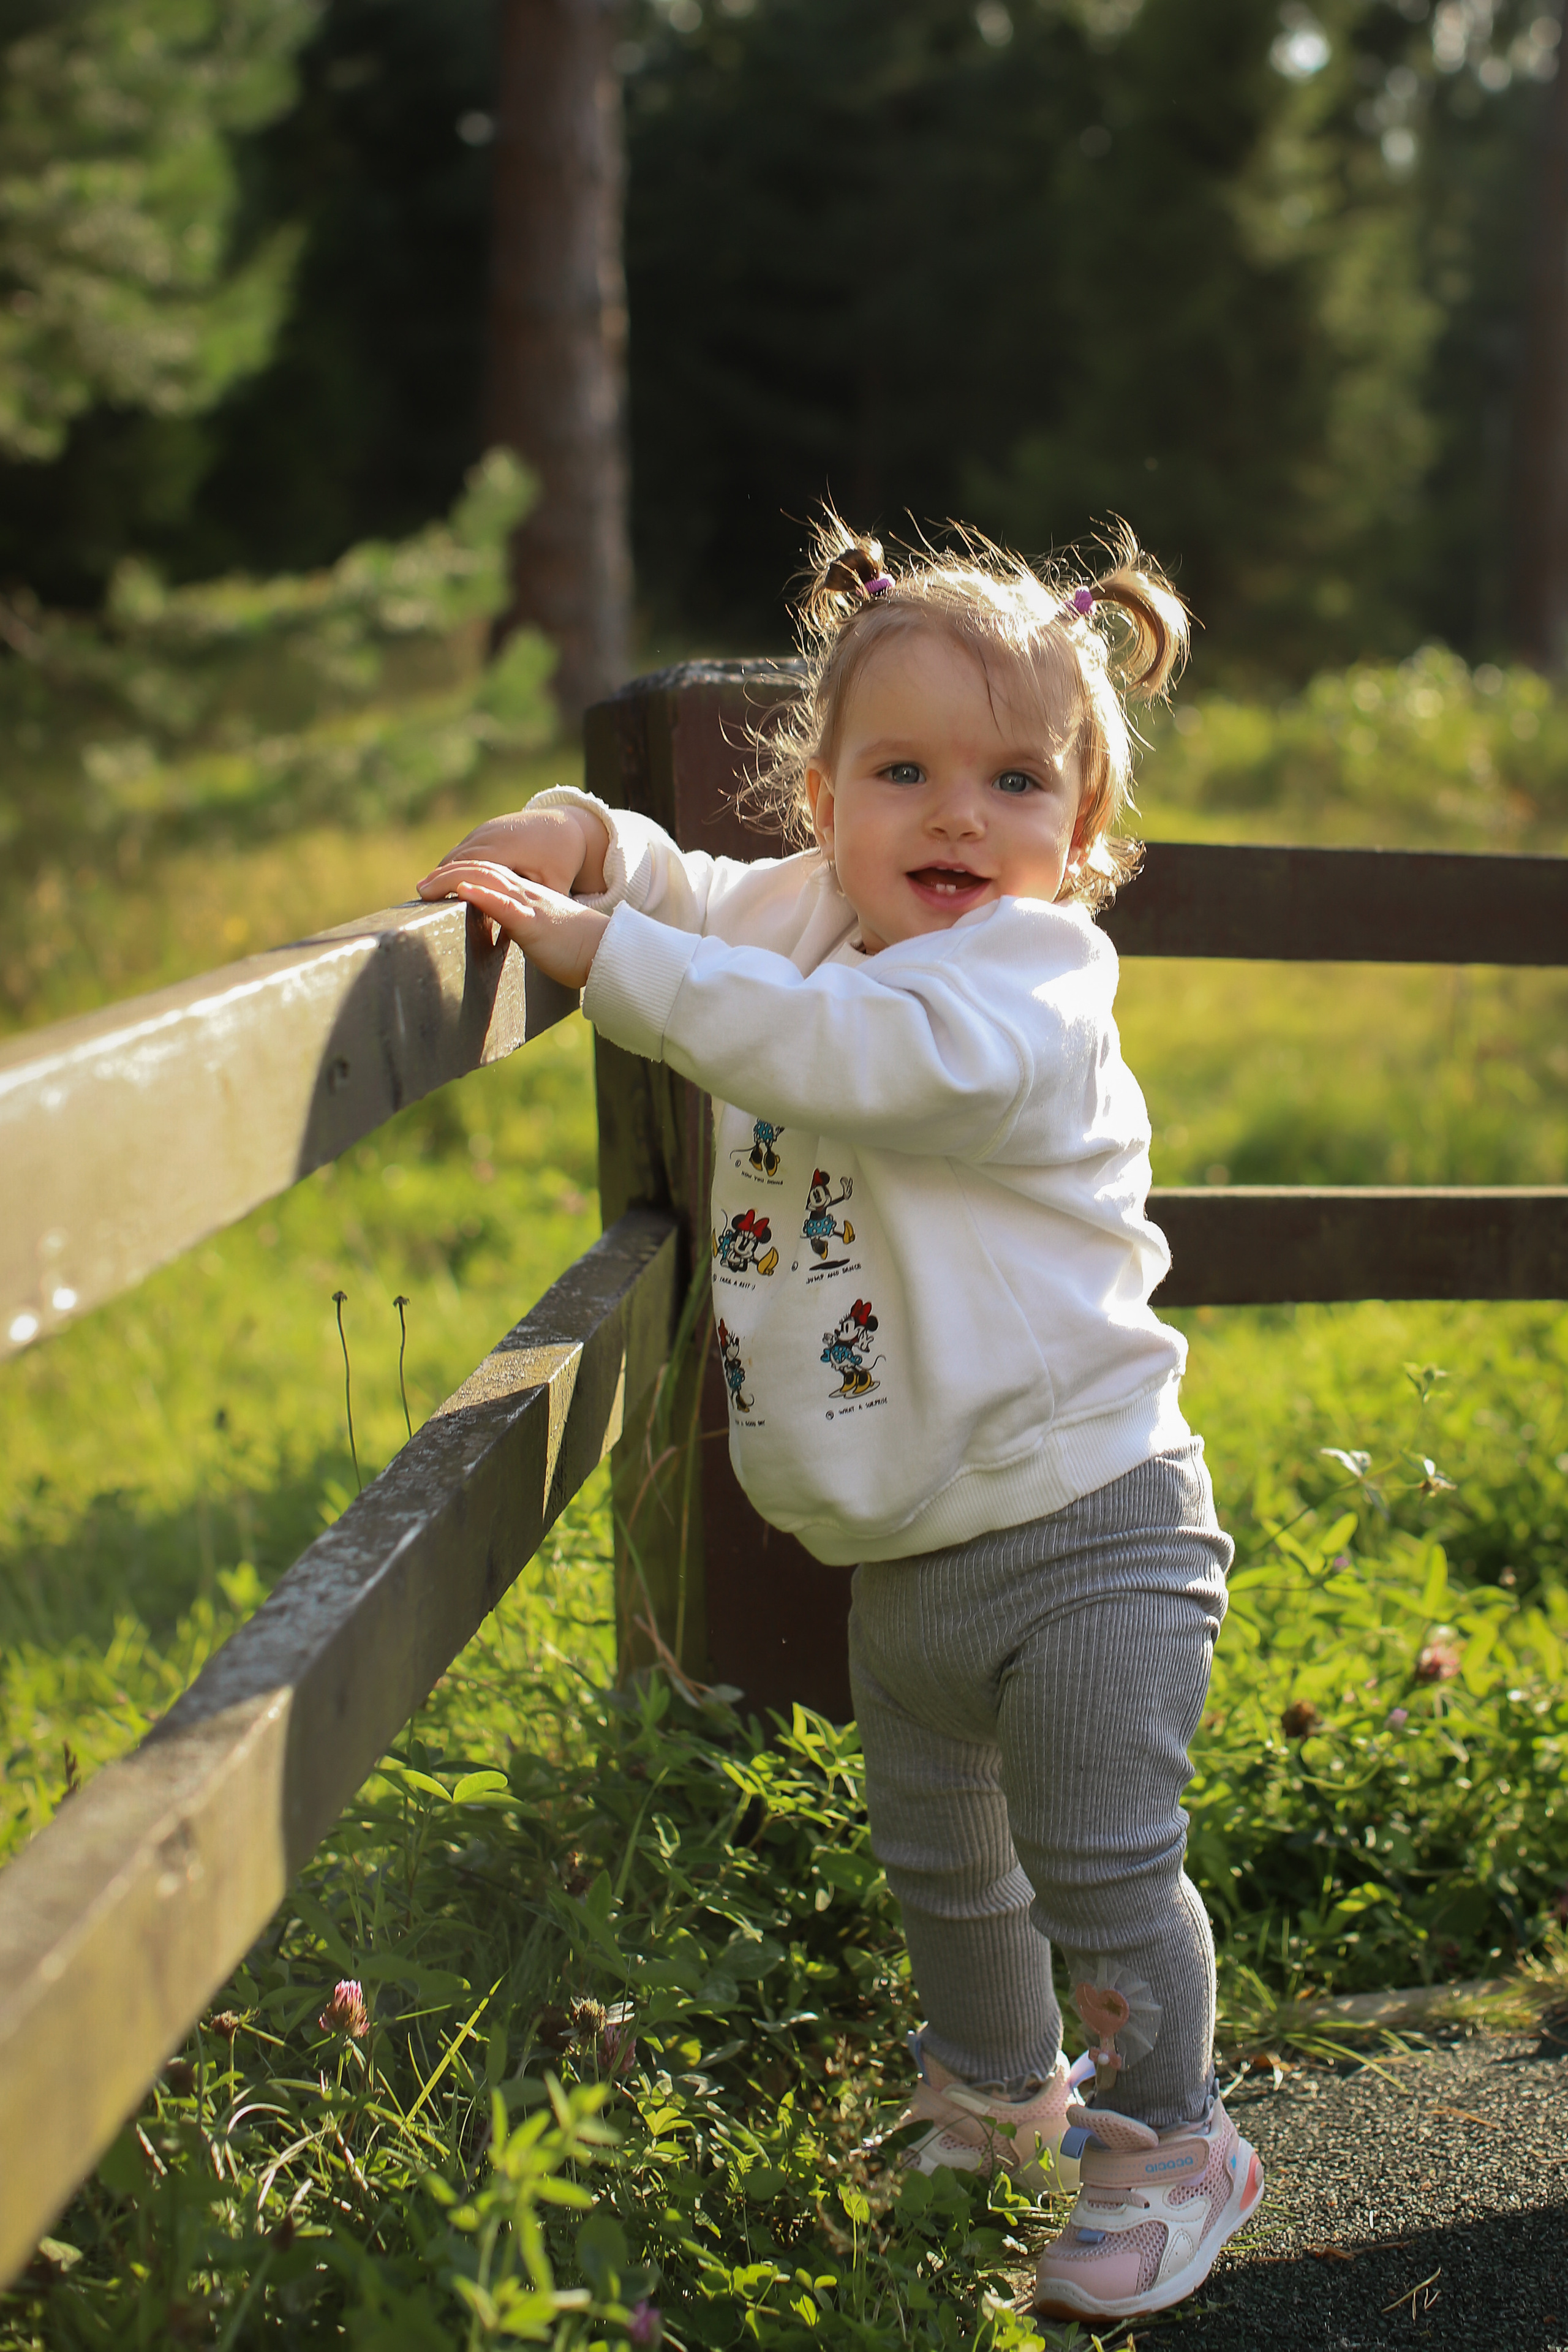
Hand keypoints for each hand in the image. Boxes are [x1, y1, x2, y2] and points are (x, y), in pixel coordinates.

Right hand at [416, 802, 608, 902]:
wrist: (564, 825)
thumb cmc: (562, 859)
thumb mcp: (556, 883)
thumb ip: (543, 902)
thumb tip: (541, 931)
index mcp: (506, 849)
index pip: (467, 865)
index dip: (448, 880)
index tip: (432, 897)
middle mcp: (492, 835)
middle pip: (456, 858)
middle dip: (438, 877)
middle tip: (421, 898)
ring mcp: (487, 829)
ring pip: (456, 852)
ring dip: (442, 870)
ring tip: (427, 892)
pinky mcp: (486, 829)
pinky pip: (464, 847)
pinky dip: (453, 863)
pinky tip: (445, 880)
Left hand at [422, 858, 608, 990]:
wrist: (607, 952)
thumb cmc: (580, 950)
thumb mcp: (544, 936)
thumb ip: (523, 930)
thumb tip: (503, 940)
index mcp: (528, 898)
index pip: (490, 877)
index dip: (462, 875)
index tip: (437, 886)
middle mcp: (526, 894)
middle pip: (482, 872)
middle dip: (448, 875)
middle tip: (420, 887)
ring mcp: (529, 906)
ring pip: (488, 881)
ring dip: (454, 880)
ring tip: (427, 887)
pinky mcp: (533, 923)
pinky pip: (504, 904)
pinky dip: (481, 895)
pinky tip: (462, 891)